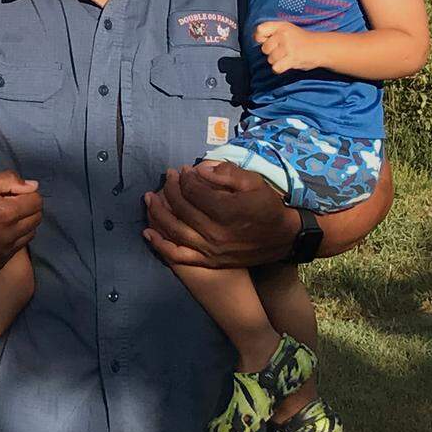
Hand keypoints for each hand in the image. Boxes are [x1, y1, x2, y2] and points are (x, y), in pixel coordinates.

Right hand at [0, 171, 41, 270]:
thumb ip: (9, 180)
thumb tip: (33, 186)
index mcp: (6, 213)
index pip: (37, 202)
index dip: (27, 193)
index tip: (12, 192)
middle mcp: (9, 236)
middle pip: (36, 220)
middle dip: (27, 208)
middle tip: (7, 204)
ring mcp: (3, 253)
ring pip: (28, 236)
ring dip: (21, 225)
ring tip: (0, 219)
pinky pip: (14, 250)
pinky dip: (10, 241)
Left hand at [142, 161, 297, 267]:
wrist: (284, 238)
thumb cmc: (268, 206)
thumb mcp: (253, 182)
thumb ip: (225, 172)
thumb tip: (199, 169)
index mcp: (227, 211)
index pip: (193, 190)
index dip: (185, 178)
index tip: (183, 170)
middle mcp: (216, 233)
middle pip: (181, 207)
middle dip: (170, 189)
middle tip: (167, 177)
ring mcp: (211, 250)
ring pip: (174, 229)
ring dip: (157, 212)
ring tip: (148, 198)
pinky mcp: (209, 262)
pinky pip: (178, 255)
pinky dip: (160, 245)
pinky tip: (147, 233)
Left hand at [254, 20, 321, 73]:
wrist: (321, 48)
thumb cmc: (300, 40)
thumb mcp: (286, 29)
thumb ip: (271, 32)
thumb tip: (256, 38)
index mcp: (281, 26)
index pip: (260, 30)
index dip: (260, 38)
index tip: (266, 41)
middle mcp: (283, 34)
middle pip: (264, 49)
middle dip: (271, 52)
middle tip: (283, 51)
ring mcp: (288, 46)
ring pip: (270, 59)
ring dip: (277, 61)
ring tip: (287, 56)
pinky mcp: (293, 58)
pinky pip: (276, 68)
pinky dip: (279, 69)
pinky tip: (286, 64)